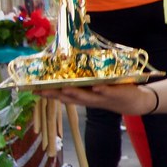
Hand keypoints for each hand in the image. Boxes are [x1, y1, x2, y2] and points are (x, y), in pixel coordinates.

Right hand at [36, 81, 153, 114]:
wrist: (135, 102)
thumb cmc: (112, 91)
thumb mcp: (95, 86)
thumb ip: (82, 79)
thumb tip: (69, 63)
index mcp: (83, 96)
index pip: (62, 95)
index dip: (47, 92)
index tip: (31, 89)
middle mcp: (89, 99)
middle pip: (70, 98)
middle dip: (54, 94)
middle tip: (40, 90)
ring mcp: (102, 98)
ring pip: (86, 97)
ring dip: (75, 93)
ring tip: (63, 89)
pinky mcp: (116, 94)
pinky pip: (107, 92)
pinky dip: (101, 90)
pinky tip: (94, 87)